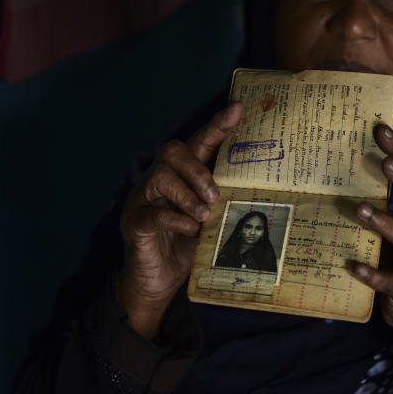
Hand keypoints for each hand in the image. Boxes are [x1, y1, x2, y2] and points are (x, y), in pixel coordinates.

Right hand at [116, 102, 243, 337]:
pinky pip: (153, 212)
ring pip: (161, 176)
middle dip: (198, 169)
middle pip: (174, 151)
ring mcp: (142, 199)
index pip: (200, 144)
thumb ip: (225, 204)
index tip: (239, 110)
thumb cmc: (187, 248)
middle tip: (215, 195)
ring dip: (188, 195)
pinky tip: (190, 230)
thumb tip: (258, 191)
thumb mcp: (212, 222)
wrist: (157, 284)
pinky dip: (176, 219)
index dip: (218, 126)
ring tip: (204, 216)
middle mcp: (159, 181)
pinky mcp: (133, 222)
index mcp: (182, 176)